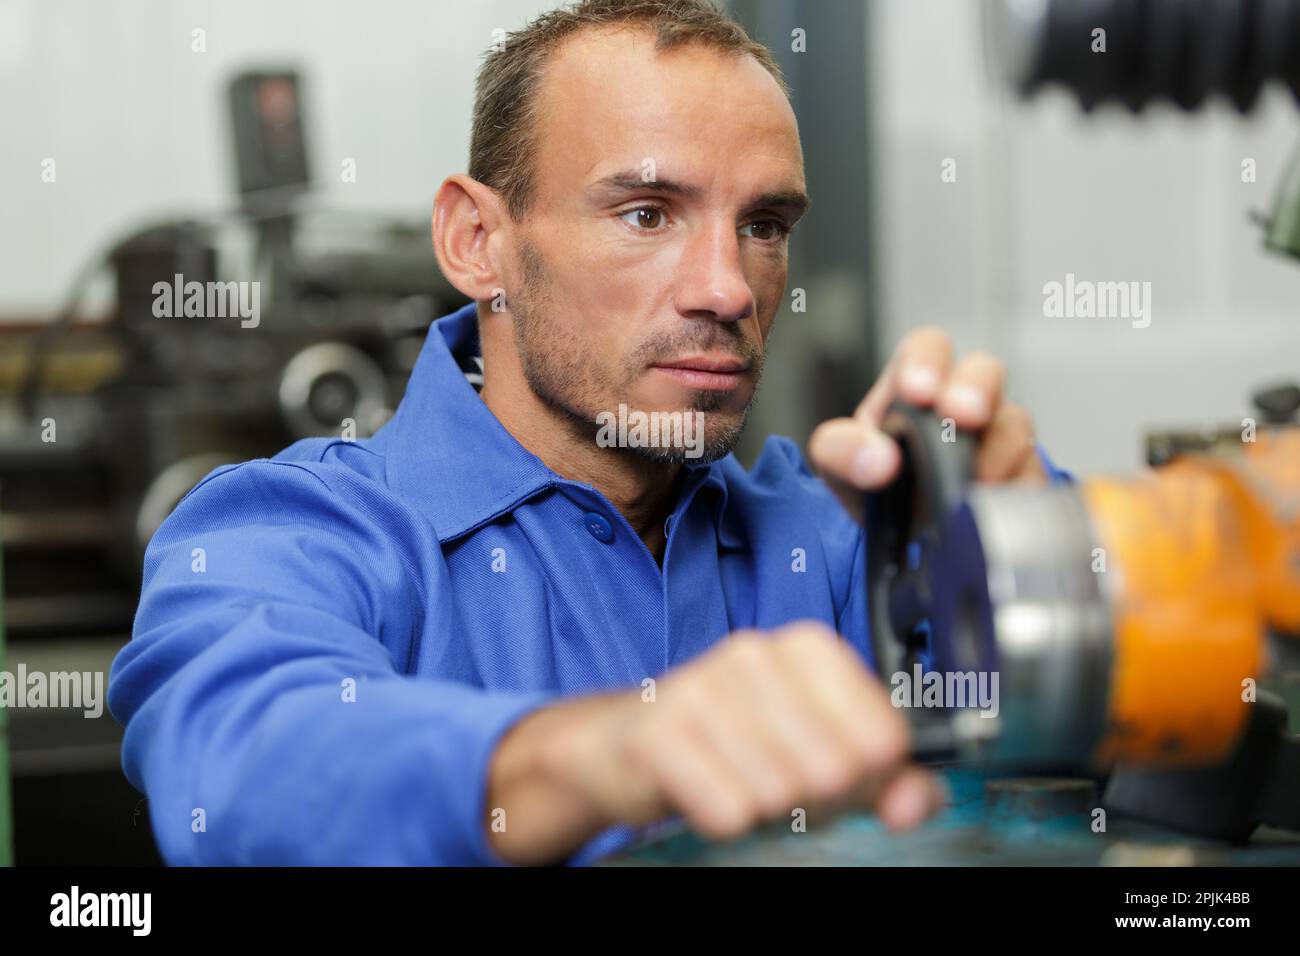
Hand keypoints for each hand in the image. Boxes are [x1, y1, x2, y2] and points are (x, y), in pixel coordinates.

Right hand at [489, 621, 946, 862]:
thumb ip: (881, 776)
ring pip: (784, 792)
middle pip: (838, 769)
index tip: (830, 767)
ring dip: (763, 808)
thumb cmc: (726, 741)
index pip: (884, 737)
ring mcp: (704, 687)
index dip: (866, 776)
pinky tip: (704, 790)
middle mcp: (756, 653)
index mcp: (806, 646)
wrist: (620, 745)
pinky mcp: (661, 732)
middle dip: (814, 798)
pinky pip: (729, 810)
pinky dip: (722, 818)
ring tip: (735, 780)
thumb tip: (917, 800)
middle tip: (774, 780)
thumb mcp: (814, 749)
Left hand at [807, 327, 1045, 517]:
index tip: (919, 391)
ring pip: (1014, 426)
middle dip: (976, 389)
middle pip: (985, 372)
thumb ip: (842, 452)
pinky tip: (996, 505)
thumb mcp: (839, 463)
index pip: (928, 348)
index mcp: (915, 386)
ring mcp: (997, 439)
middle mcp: (962, 404)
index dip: (927, 361)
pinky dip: (1017, 491)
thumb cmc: (874, 479)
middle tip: (964, 416)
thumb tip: (877, 460)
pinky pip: (1033, 477)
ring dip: (997, 451)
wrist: (900, 533)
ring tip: (974, 481)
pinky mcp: (1020, 478)